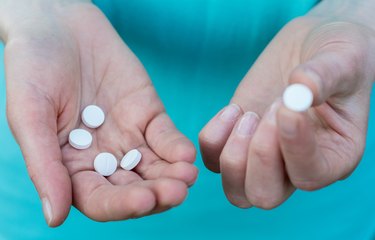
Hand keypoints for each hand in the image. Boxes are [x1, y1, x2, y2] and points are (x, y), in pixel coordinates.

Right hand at [3, 1, 196, 225]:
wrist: (58, 25)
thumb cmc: (32, 69)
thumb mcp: (29, 116)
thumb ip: (45, 166)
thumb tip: (55, 218)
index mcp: (72, 166)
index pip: (98, 198)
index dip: (120, 204)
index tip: (142, 200)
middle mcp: (103, 158)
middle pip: (132, 187)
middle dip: (156, 193)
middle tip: (176, 192)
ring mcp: (128, 136)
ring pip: (153, 166)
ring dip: (172, 175)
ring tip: (187, 177)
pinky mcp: (148, 114)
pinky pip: (165, 136)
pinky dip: (176, 147)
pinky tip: (186, 154)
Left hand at [199, 5, 374, 207]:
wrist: (310, 47)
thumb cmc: (337, 55)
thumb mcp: (343, 57)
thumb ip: (326, 75)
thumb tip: (301, 88)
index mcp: (335, 157)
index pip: (308, 175)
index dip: (292, 147)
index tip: (285, 106)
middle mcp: (298, 167)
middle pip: (264, 196)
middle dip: (259, 155)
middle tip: (267, 109)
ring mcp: (264, 158)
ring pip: (236, 190)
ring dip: (233, 154)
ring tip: (248, 112)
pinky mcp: (238, 141)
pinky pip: (212, 161)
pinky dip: (214, 139)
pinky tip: (233, 109)